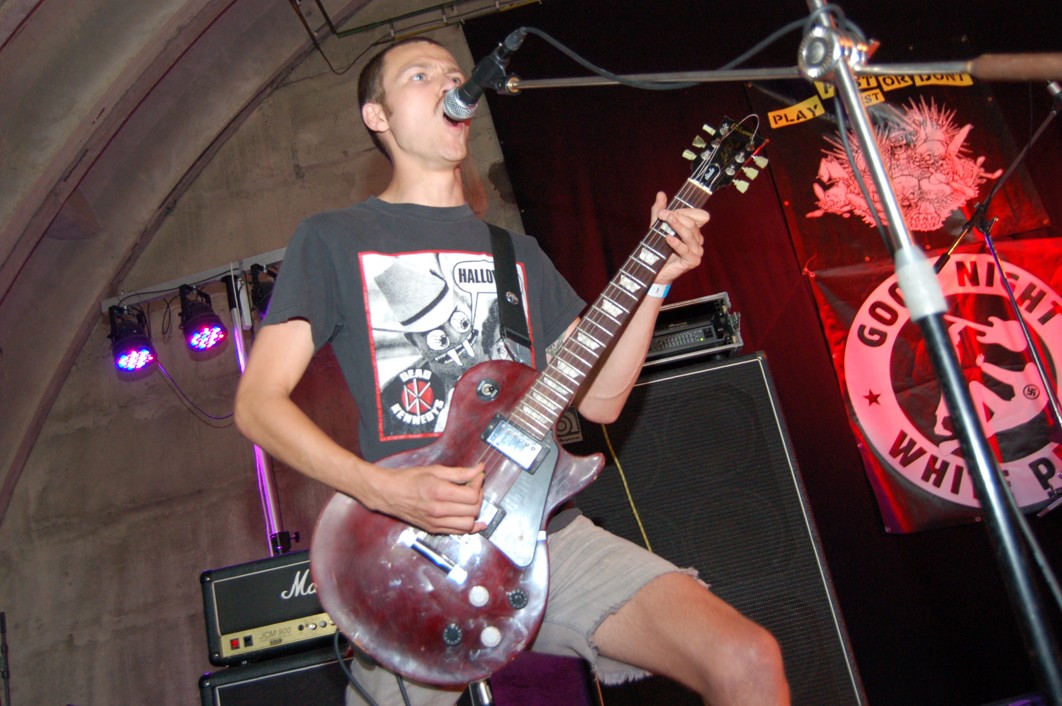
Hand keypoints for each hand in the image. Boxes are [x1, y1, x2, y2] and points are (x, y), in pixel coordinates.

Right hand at [367, 462, 486, 534]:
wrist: (388, 493)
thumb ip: (460, 472)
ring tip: (469, 501)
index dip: (478, 485)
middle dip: (478, 497)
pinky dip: (470, 527)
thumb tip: (480, 469)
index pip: (472, 496)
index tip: (476, 476)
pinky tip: (475, 521)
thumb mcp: (435, 470)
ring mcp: (436, 523)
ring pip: (468, 525)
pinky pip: (458, 533)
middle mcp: (439, 511)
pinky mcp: (434, 530)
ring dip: (474, 512)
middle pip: (473, 510)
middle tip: (473, 487)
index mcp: (439, 492)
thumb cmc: (409, 479)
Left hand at [650, 191, 707, 284]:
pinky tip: (668, 238)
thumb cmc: (657, 249)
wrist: (653, 271)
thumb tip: (661, 193)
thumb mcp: (656, 227)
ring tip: (666, 220)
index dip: (684, 211)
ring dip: (677, 226)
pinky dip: (677, 243)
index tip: (665, 211)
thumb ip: (658, 211)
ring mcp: (697, 251)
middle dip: (677, 217)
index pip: (699, 215)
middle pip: (692, 223)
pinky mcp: (693, 261)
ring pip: (690, 234)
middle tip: (662, 214)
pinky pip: (686, 249)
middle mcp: (698, 240)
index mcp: (693, 231)